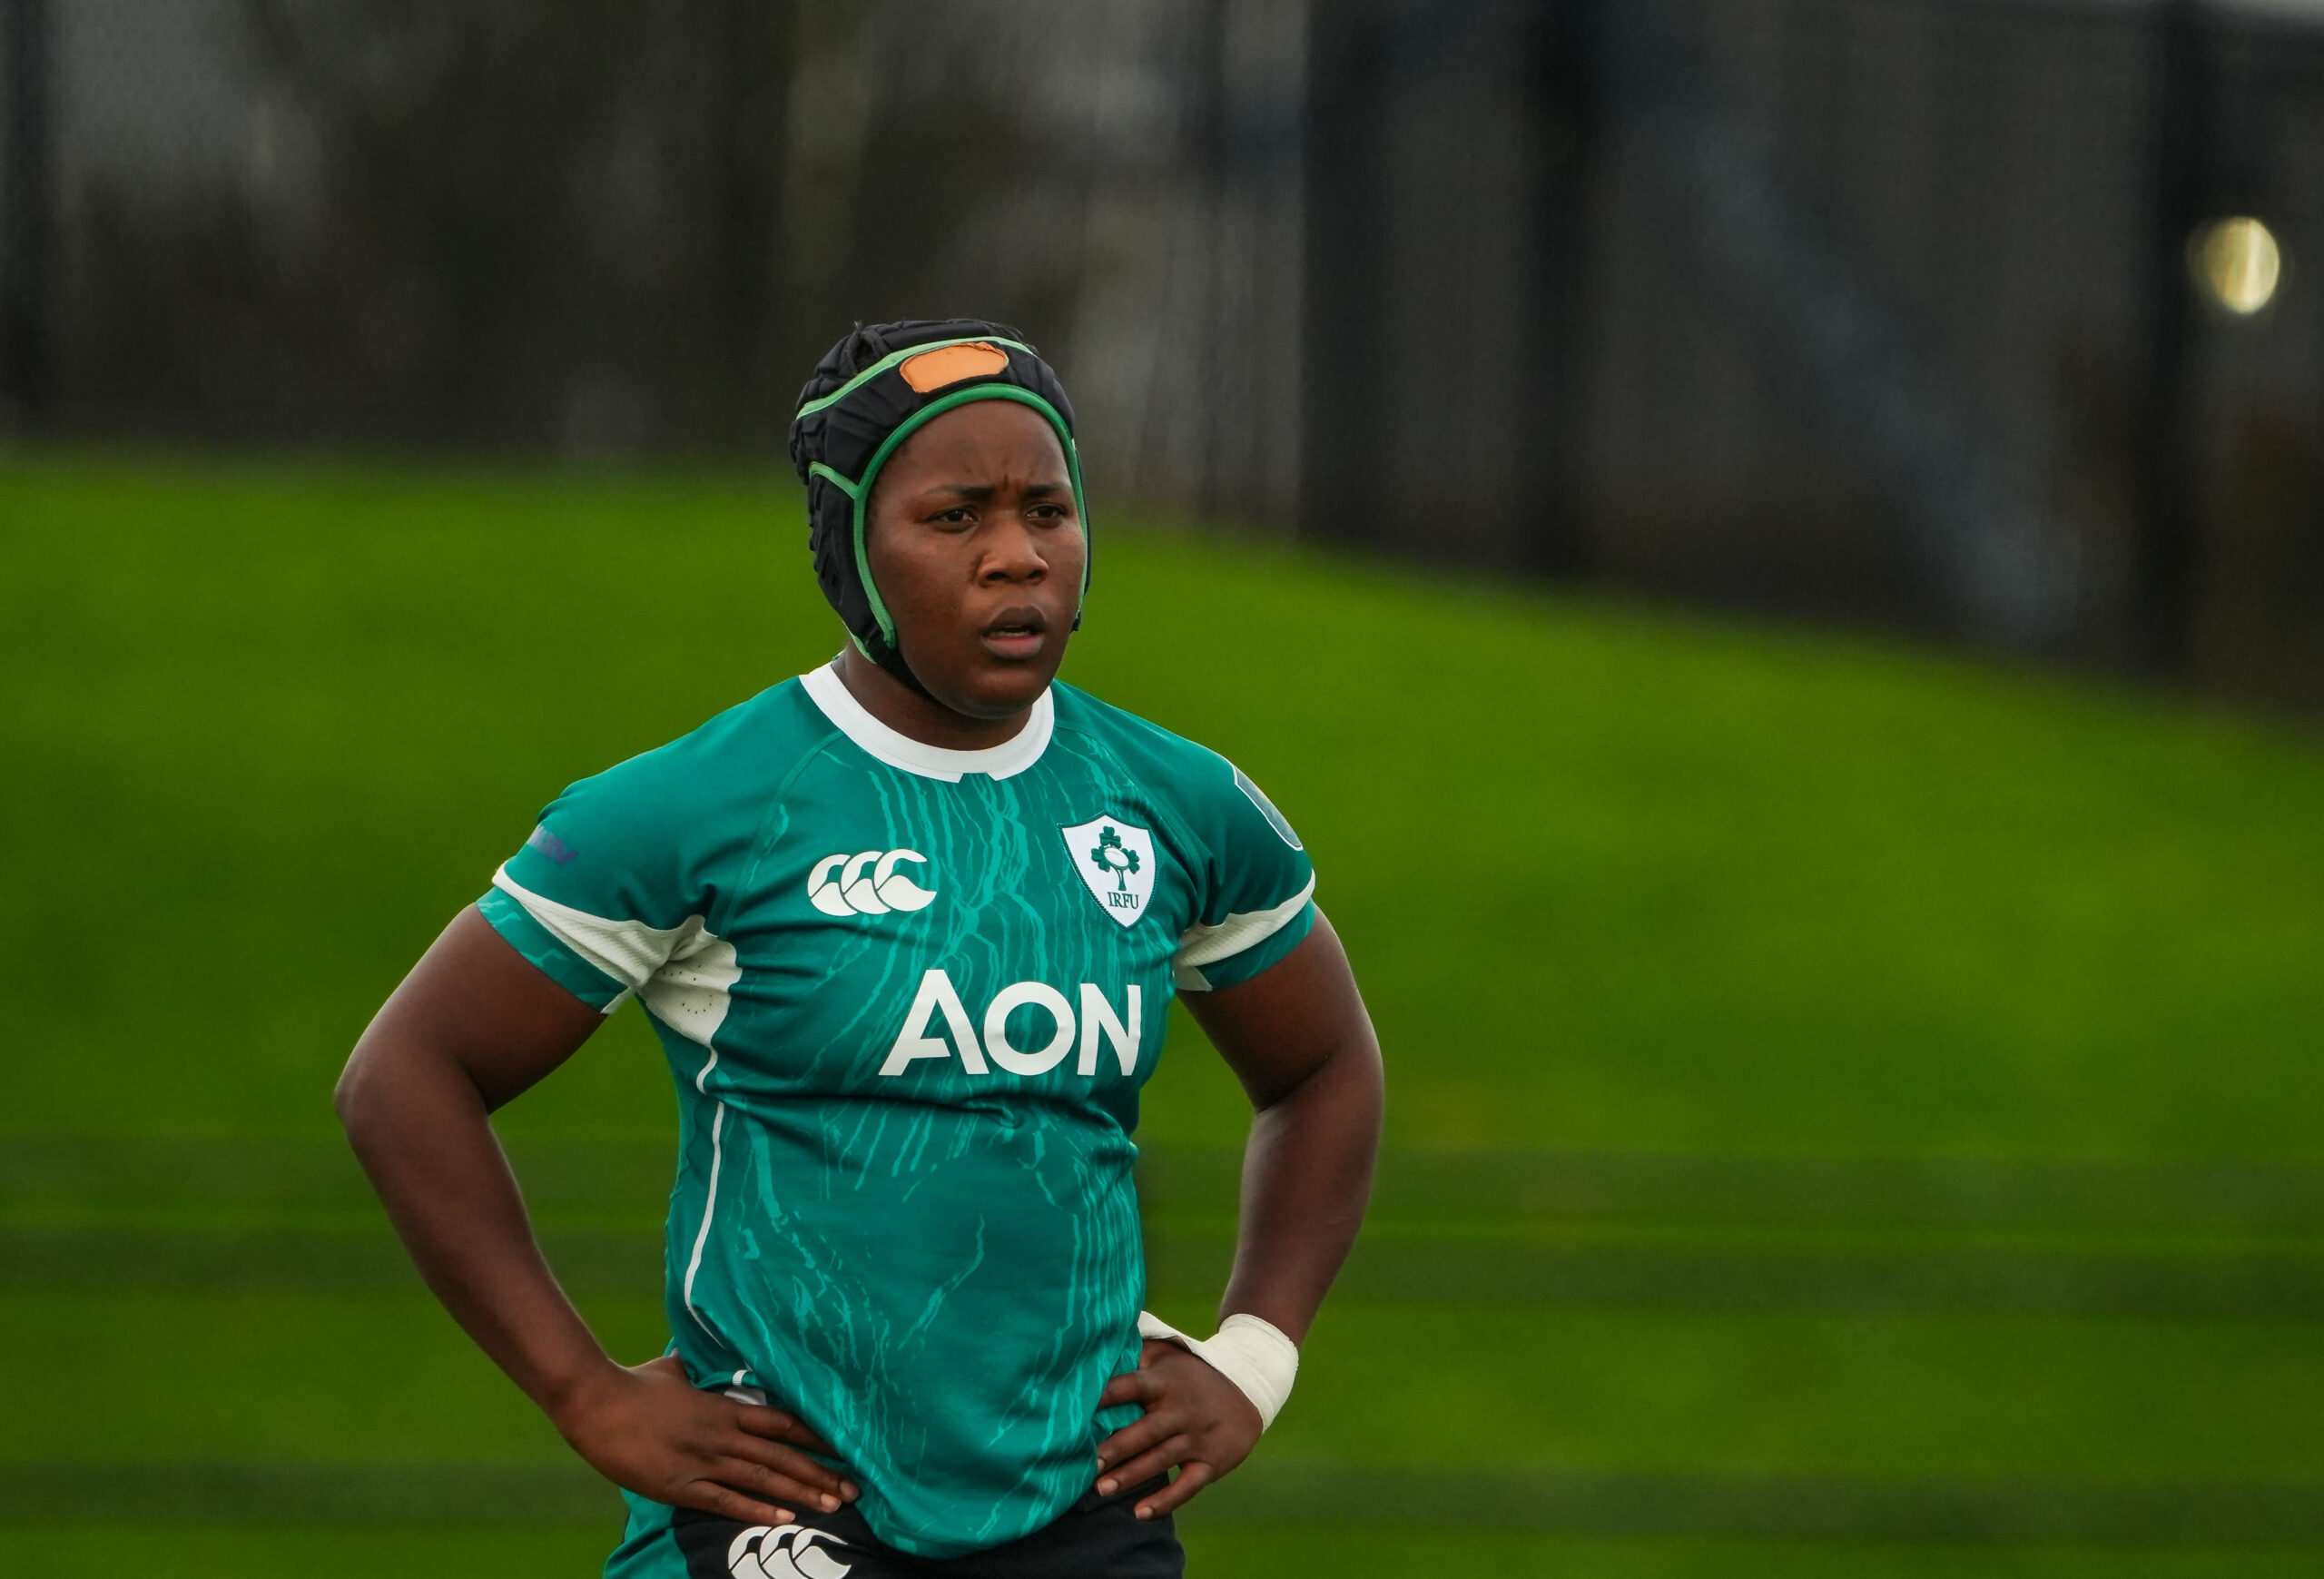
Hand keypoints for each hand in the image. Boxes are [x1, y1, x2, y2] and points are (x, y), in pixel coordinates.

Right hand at [551, 1355, 858, 1525]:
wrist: (597, 1402)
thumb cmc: (635, 1383)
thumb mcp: (676, 1370)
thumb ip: (700, 1369)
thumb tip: (708, 1351)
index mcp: (723, 1407)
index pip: (782, 1421)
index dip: (815, 1436)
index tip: (844, 1446)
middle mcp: (721, 1435)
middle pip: (781, 1455)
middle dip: (820, 1473)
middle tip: (854, 1488)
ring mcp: (702, 1461)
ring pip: (762, 1479)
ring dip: (800, 1492)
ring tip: (833, 1505)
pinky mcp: (680, 1485)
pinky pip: (725, 1500)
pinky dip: (756, 1509)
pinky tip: (783, 1518)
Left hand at [1092, 1339, 1262, 1519]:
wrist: (1249, 1389)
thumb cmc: (1192, 1374)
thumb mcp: (1168, 1356)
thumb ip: (1136, 1354)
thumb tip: (1098, 1350)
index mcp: (1164, 1383)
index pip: (1132, 1386)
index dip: (1108, 1395)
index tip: (1081, 1409)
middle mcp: (1181, 1410)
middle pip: (1146, 1431)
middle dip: (1117, 1448)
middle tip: (1089, 1464)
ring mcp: (1198, 1438)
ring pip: (1161, 1460)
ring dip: (1131, 1476)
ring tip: (1101, 1490)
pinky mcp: (1211, 1462)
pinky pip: (1187, 1486)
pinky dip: (1166, 1501)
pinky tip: (1140, 1512)